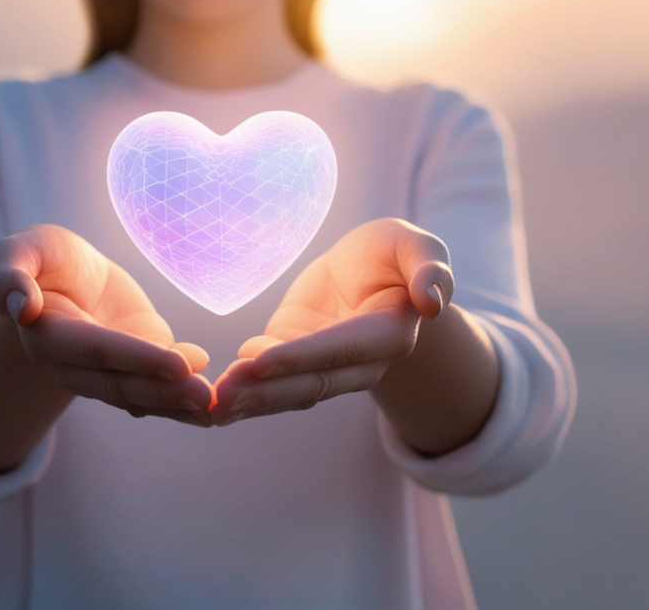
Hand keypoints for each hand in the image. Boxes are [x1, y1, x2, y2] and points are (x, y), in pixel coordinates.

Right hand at [0, 224, 212, 425]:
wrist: (69, 274)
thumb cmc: (44, 258)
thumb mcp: (21, 250)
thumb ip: (8, 274)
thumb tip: (19, 305)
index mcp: (48, 336)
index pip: (96, 350)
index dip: (135, 358)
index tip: (177, 363)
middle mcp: (77, 366)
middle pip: (122, 383)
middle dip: (165, 391)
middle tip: (207, 395)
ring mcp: (108, 373)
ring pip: (142, 394)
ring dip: (178, 402)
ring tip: (215, 404)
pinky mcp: (136, 367)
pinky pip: (157, 389)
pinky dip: (183, 397)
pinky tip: (214, 398)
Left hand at [211, 218, 452, 425]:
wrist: (367, 269)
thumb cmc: (392, 254)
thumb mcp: (413, 245)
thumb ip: (429, 267)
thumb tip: (435, 300)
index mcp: (388, 335)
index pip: (340, 350)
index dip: (301, 357)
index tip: (259, 361)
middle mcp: (358, 364)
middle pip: (310, 383)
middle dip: (266, 392)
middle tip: (223, 395)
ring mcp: (324, 368)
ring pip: (288, 392)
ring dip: (251, 400)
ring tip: (213, 403)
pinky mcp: (294, 360)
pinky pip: (271, 383)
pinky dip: (245, 391)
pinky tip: (215, 396)